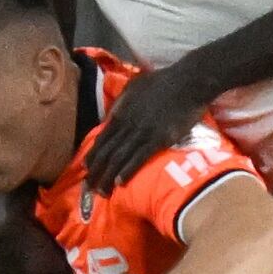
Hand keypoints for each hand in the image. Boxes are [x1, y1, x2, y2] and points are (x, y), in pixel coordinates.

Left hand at [84, 64, 208, 192]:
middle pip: (107, 151)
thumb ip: (122, 101)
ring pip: (119, 158)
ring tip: (102, 192)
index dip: (93, 155)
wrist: (187, 82)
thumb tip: (113, 115)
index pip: (102, 138)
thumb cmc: (163, 81)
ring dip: (108, 176)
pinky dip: (128, 171)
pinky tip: (120, 183)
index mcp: (121, 112)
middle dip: (96, 171)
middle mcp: (127, 124)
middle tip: (88, 188)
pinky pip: (139, 158)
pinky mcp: (158, 139)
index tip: (85, 168)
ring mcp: (142, 132)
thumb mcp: (134, 86)